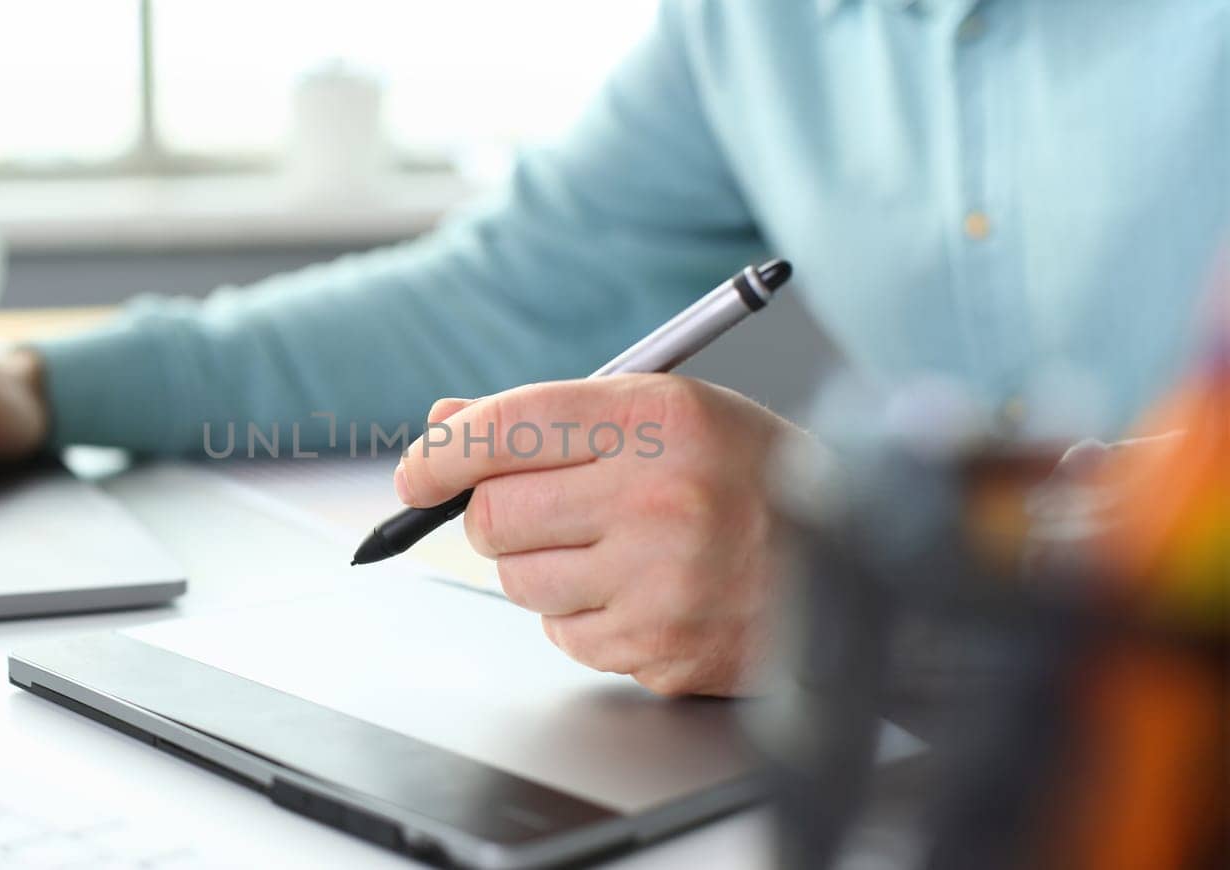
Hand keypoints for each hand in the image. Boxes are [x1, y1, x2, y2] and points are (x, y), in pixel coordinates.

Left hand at [395, 375, 799, 696]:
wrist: (845, 560)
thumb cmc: (745, 475)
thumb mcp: (662, 413)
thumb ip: (549, 417)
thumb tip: (442, 423)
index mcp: (659, 419)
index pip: (508, 427)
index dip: (441, 450)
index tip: (418, 469)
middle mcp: (659, 497)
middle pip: (495, 515)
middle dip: (493, 515)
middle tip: (528, 510)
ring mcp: (662, 581)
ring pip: (519, 582)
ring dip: (538, 568)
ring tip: (606, 549)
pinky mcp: (661, 647)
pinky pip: (564, 635)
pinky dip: (581, 616)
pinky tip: (636, 590)